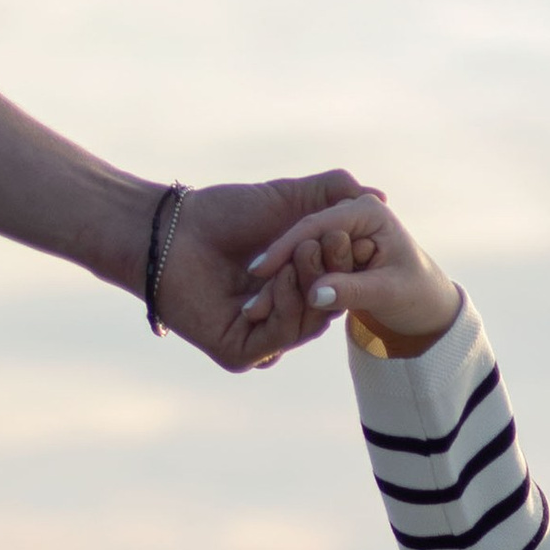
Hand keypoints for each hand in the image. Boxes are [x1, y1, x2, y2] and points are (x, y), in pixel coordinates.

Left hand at [150, 172, 380, 370]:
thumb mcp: (288, 198)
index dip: (347, 263)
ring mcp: (259, 339)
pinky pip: (277, 339)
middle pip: (325, 309)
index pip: (335, 286)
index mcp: (293, 289)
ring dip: (309, 285)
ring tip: (302, 250)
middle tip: (331, 241)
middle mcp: (278, 317)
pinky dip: (285, 306)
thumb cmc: (222, 213)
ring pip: (306, 326)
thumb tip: (381, 198)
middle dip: (333, 274)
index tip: (351, 232)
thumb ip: (332, 195)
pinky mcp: (238, 354)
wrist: (169, 230)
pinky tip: (280, 275)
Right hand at [249, 192, 461, 359]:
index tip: (258, 273)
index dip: (286, 249)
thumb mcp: (387, 295)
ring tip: (253, 310)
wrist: (424, 303)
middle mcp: (350, 211)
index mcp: (368, 211)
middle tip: (251, 302)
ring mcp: (337, 226)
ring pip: (296, 249)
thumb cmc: (416, 295)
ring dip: (274, 278)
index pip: (317, 226)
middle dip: (275, 266)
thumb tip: (315, 294)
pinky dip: (283, 280)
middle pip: (301, 236)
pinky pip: (299, 259)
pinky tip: (263, 305)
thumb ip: (352, 291)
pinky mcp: (328, 244)